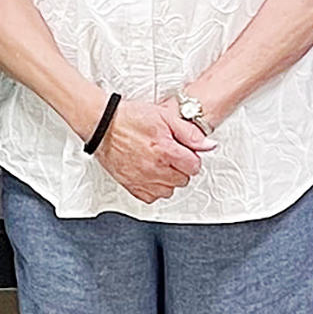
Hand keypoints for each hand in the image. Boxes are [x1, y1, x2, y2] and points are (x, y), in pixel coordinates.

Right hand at [95, 99, 213, 203]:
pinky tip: (151, 174)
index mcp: (165, 150)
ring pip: (169, 190)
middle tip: (170, 155)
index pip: (194, 166)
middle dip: (180, 167)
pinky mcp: (131, 185)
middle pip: (183, 179)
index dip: (191, 157)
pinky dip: (154, 188)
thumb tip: (209, 146)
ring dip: (168, 179)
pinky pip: (151, 197)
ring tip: (160, 164)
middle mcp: (154, 168)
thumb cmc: (130, 118)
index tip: (184, 152)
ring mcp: (141, 179)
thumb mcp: (165, 117)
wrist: (103, 125)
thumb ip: (190, 133)